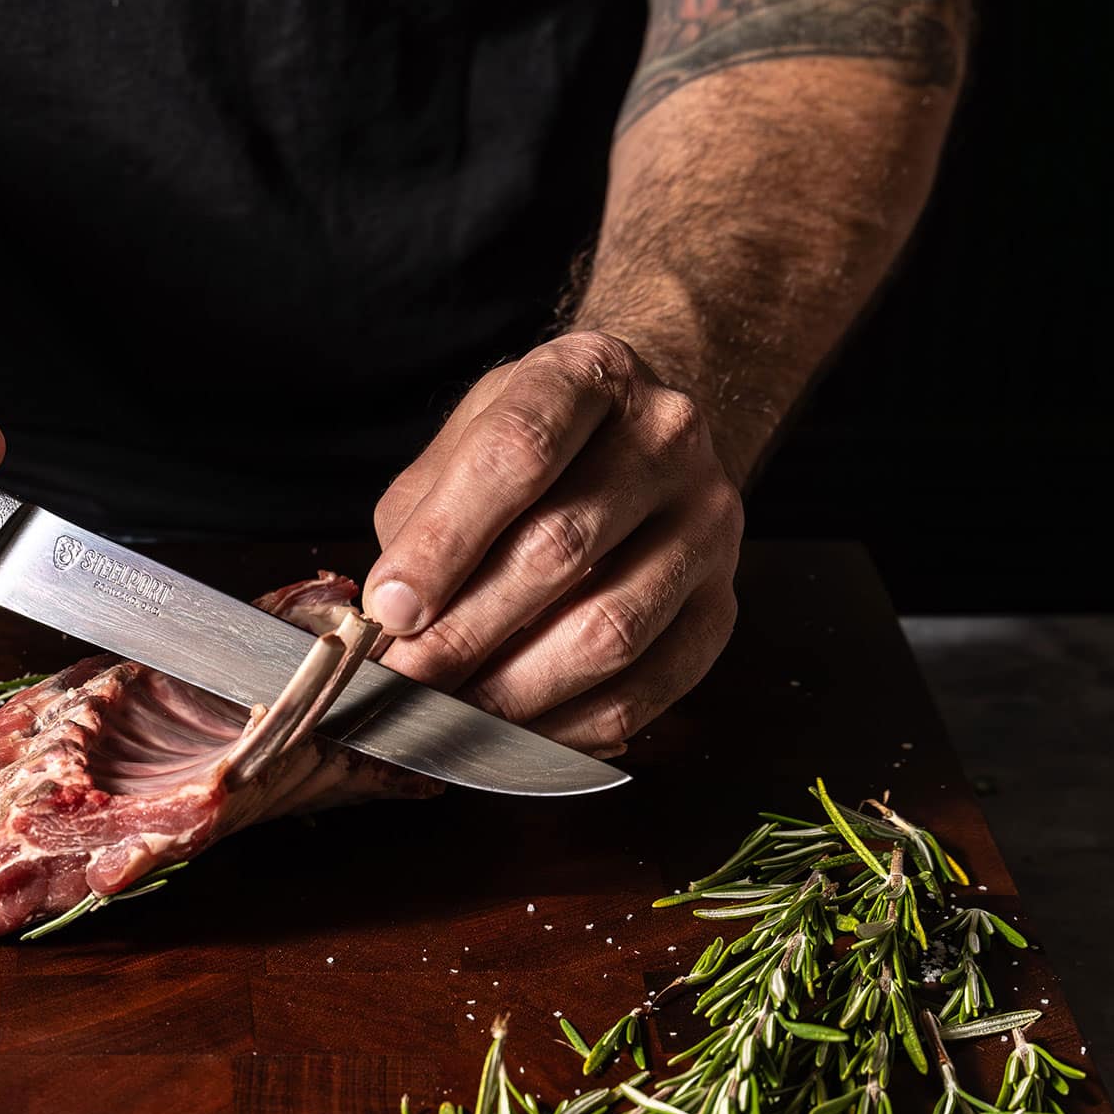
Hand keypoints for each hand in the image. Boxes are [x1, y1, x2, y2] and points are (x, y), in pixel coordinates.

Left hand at [363, 332, 743, 755]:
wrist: (638, 438)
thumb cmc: (532, 449)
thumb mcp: (461, 448)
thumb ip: (421, 523)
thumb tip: (389, 625)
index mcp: (587, 377)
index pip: (516, 456)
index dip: (445, 544)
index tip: (389, 611)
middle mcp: (666, 437)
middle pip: (562, 549)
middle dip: (465, 633)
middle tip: (402, 682)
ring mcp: (710, 521)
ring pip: (611, 630)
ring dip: (514, 692)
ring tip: (447, 715)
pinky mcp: (724, 604)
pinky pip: (651, 688)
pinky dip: (572, 726)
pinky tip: (512, 736)